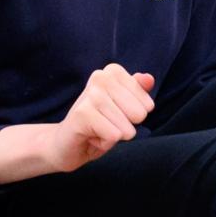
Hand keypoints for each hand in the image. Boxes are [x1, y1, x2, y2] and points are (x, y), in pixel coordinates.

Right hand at [0, 64, 151, 180]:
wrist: (67, 144)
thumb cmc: (99, 125)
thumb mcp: (123, 108)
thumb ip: (138, 91)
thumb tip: (149, 78)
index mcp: (112, 72)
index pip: (147, 104)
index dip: (135, 117)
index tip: (115, 115)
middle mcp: (101, 77)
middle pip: (139, 115)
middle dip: (125, 127)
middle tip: (105, 124)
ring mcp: (91, 94)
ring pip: (127, 128)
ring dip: (114, 136)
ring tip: (97, 130)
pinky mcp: (83, 113)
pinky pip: (114, 136)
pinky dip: (105, 143)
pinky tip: (91, 137)